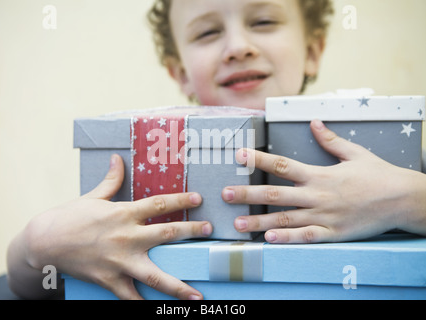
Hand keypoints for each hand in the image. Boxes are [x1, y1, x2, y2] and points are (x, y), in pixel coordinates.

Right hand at [25, 154, 211, 299]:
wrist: (43, 243)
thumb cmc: (68, 217)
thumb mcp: (92, 196)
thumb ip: (111, 180)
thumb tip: (117, 159)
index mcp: (123, 213)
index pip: (159, 204)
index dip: (181, 199)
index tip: (199, 198)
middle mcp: (126, 237)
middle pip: (167, 234)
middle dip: (191, 231)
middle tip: (209, 230)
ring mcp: (119, 261)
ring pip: (156, 274)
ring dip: (179, 284)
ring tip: (198, 294)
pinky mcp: (109, 280)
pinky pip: (131, 297)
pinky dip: (144, 304)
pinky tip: (160, 310)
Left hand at [223, 120, 425, 243]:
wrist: (403, 200)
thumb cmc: (379, 175)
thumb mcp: (355, 153)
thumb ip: (330, 139)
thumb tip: (314, 122)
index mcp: (319, 174)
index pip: (282, 164)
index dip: (258, 159)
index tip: (238, 155)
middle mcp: (317, 195)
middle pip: (275, 194)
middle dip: (248, 193)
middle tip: (225, 194)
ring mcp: (324, 216)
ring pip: (286, 219)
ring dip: (260, 222)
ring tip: (238, 223)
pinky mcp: (333, 233)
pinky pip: (306, 237)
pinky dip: (288, 239)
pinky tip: (269, 240)